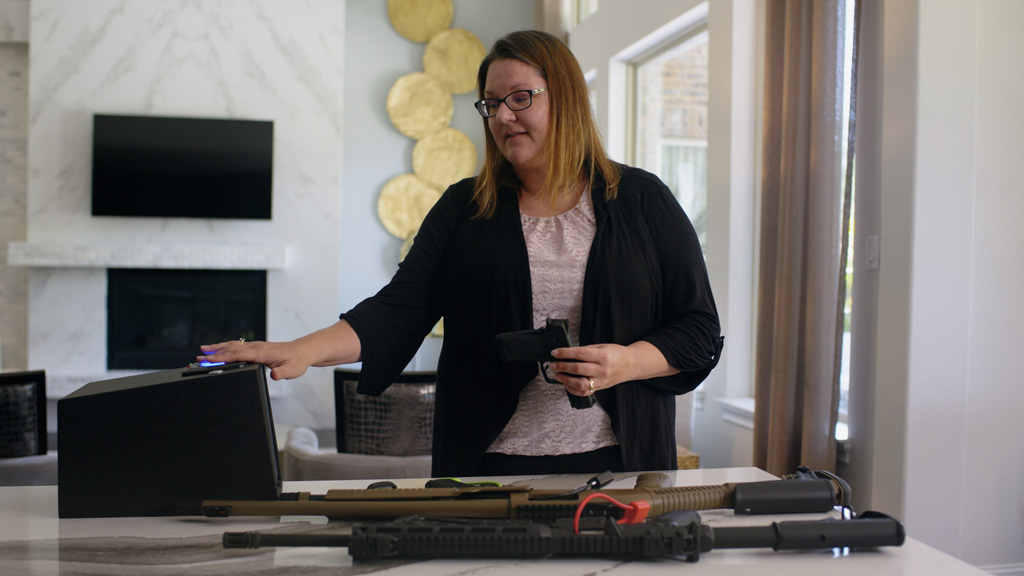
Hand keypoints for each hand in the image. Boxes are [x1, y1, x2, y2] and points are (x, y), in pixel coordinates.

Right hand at [198, 339, 310, 380]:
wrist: (303, 351)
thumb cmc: (297, 361)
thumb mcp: (292, 370)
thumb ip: (282, 374)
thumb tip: (273, 376)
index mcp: (262, 353)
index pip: (238, 355)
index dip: (223, 357)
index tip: (209, 360)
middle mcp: (257, 347)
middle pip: (231, 349)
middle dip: (214, 353)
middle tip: (198, 358)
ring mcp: (255, 346)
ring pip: (233, 345)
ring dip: (217, 348)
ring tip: (202, 350)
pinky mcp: (256, 347)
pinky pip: (238, 346)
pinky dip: (226, 347)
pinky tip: (218, 349)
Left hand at [548, 340, 678, 395]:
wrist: (631, 365)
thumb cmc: (616, 354)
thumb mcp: (602, 346)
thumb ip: (586, 350)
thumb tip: (568, 353)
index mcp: (602, 356)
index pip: (579, 354)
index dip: (564, 353)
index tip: (554, 352)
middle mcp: (602, 370)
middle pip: (577, 369)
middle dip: (561, 366)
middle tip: (552, 364)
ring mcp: (601, 381)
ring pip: (579, 384)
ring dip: (565, 380)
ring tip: (557, 374)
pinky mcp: (600, 388)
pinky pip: (584, 393)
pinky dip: (572, 390)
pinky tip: (565, 384)